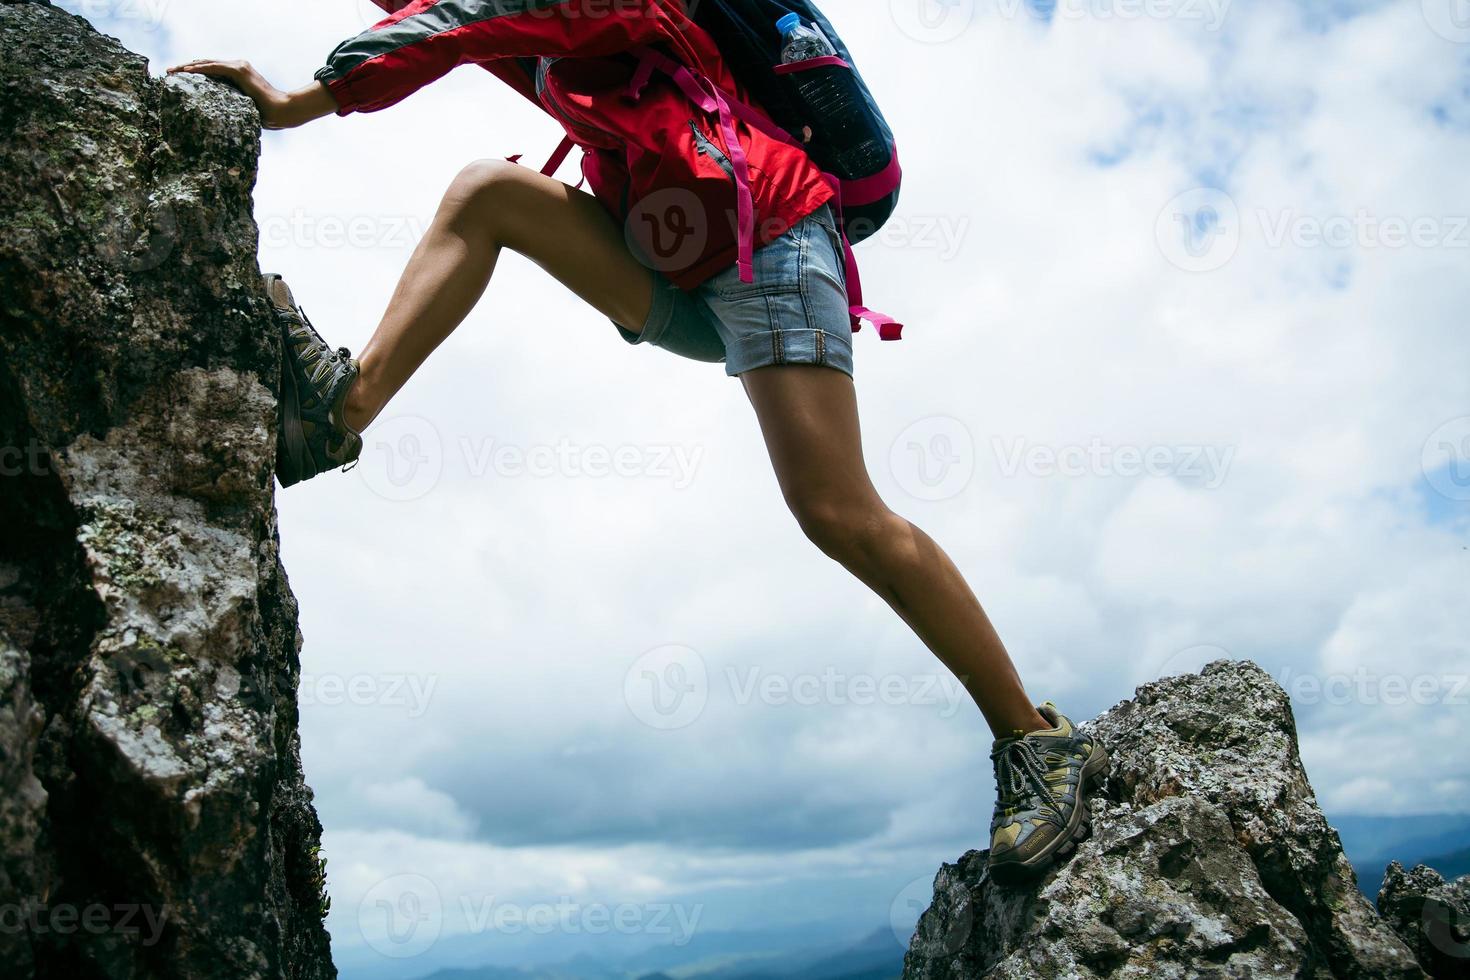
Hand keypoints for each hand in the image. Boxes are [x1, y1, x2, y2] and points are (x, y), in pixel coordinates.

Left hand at [167, 59, 296, 128]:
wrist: (281, 111)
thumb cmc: (267, 114)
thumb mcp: (243, 106)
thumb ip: (231, 103)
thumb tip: (218, 115)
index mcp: (239, 74)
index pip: (212, 69)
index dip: (194, 72)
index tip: (178, 77)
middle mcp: (238, 66)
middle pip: (206, 63)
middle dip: (186, 67)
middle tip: (169, 71)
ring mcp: (239, 67)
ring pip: (207, 63)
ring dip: (188, 66)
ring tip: (173, 70)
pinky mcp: (239, 71)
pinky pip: (214, 68)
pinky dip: (200, 69)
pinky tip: (186, 71)